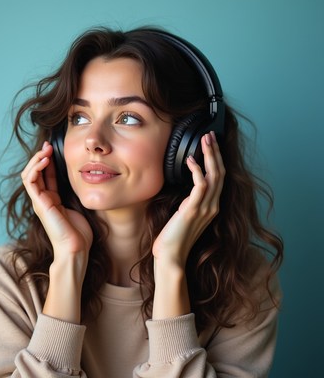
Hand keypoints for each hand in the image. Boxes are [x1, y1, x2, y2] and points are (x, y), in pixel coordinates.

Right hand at [21, 141, 92, 259]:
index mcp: (52, 199)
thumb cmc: (78, 232)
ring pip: (29, 175)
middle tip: (47, 145)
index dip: (48, 161)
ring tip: (45, 150)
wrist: (75, 248)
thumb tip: (84, 179)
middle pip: (35, 172)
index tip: (53, 147)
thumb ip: (75, 194)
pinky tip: (45, 160)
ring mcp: (39, 201)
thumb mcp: (78, 206)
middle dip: (40, 157)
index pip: (45, 175)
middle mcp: (43, 199)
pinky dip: (36, 169)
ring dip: (36, 160)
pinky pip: (31, 182)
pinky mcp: (39, 204)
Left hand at [152, 131, 224, 268]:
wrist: (171, 258)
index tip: (212, 145)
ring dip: (210, 155)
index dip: (217, 160)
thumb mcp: (185, 217)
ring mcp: (205, 209)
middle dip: (216, 152)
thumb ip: (190, 204)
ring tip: (205, 140)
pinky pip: (200, 185)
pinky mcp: (193, 210)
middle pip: (220, 173)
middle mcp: (213, 207)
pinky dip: (197, 170)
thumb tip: (186, 193)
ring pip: (214, 175)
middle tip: (211, 134)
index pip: (219, 178)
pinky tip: (190, 159)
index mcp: (211, 207)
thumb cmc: (174, 238)